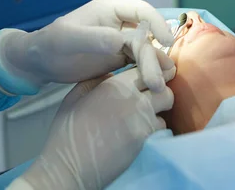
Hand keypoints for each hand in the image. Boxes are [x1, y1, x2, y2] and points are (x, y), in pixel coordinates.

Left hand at [0, 0, 174, 94]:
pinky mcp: (119, 57)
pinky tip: (151, 86)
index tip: (165, 42)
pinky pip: (139, 63)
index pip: (141, 10)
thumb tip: (120, 41)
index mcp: (109, 10)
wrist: (40, 63)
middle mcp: (118, 23)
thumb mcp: (67, 40)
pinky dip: (146, 73)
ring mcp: (120, 40)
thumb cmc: (49, 45)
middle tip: (157, 80)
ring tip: (157, 88)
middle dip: (154, 56)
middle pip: (146, 35)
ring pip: (145, 51)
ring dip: (153, 67)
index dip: (156, 23)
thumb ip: (93, 39)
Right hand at [8, 67, 174, 189]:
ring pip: (166, 107)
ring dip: (158, 110)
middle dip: (159, 91)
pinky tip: (139, 132)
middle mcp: (132, 98)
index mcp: (114, 84)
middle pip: (163, 87)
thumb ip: (98, 80)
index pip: (146, 68)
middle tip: (150, 98)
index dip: (149, 73)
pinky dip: (154, 129)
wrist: (68, 166)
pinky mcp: (145, 139)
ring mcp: (141, 119)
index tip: (148, 79)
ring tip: (143, 116)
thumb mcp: (77, 96)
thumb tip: (113, 73)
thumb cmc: (68, 132)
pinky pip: (161, 128)